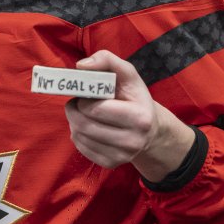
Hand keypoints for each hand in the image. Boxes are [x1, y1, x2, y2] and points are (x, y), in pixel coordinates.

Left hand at [63, 51, 194, 180]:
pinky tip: (88, 127)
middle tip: (78, 103)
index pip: (95, 110)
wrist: (150, 129)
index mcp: (139, 118)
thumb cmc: (134, 97)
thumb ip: (107, 60)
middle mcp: (132, 141)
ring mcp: (121, 156)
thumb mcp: (127, 73)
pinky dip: (78, 135)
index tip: (87, 95)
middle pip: (84, 125)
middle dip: (74, 110)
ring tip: (84, 113)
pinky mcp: (111, 164)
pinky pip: (81, 148)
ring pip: (79, 136)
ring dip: (74, 121)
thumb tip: (81, 66)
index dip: (84, 100)